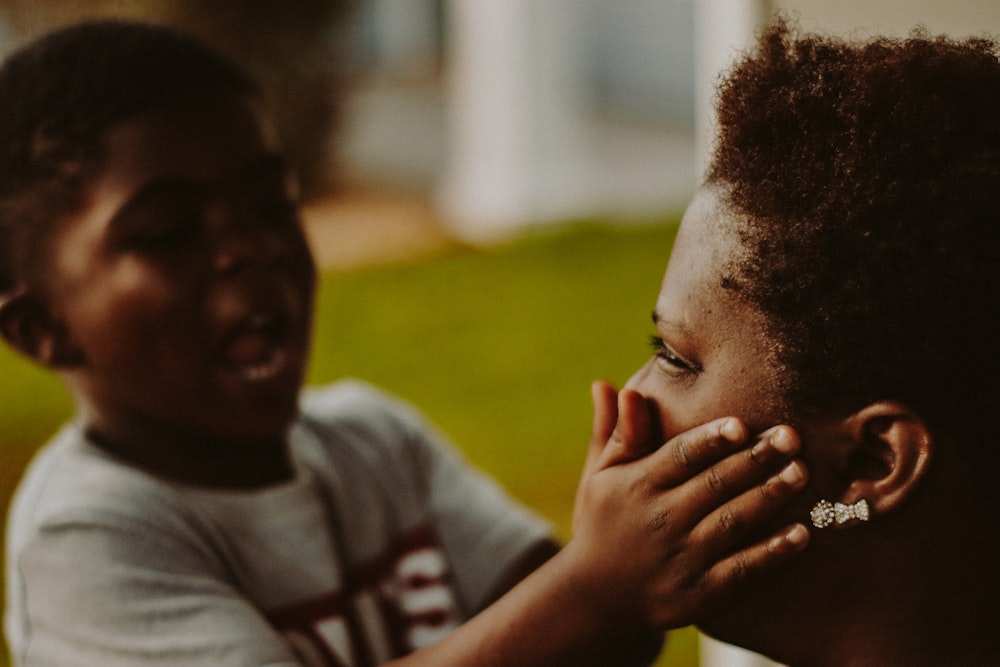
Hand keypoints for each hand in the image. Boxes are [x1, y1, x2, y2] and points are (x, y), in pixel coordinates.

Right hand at [567, 380, 808, 630]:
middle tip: (792, 437)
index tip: (742, 424)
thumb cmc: (605, 522)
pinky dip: (773, 552)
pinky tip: (802, 534)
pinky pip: (742, 569)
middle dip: (754, 459)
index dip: (711, 440)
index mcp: (637, 486)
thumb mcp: (601, 476)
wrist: (596, 596)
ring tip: (802, 472)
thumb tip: (615, 386)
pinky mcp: (700, 593)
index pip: (679, 457)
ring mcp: (681, 558)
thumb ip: (618, 433)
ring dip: (769, 496)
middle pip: (713, 484)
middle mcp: (659, 520)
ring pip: (732, 522)